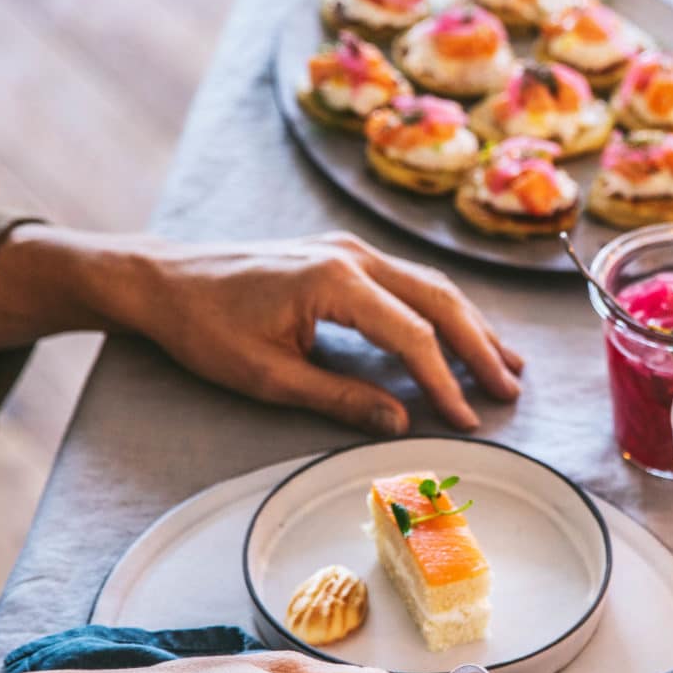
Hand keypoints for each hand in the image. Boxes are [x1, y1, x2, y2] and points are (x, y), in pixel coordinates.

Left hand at [0, 226, 522, 431]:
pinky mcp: (341, 255)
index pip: (412, 335)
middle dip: (479, 347)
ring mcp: (348, 249)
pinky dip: (441, 311)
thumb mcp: (268, 376)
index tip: (468, 419)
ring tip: (506, 363)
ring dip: (470, 325)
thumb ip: (339, 398)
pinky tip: (460, 334)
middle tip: (511, 389)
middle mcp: (351, 255)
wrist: (161, 279)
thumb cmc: (204, 328)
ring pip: (429, 286)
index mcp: (334, 280)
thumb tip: (400, 423)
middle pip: (438, 300)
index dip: (445, 381)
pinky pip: (408, 282)